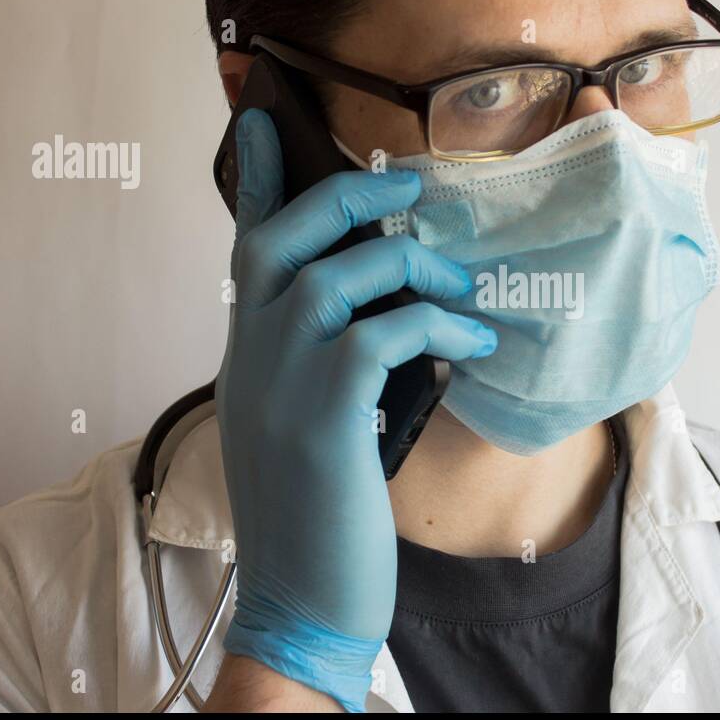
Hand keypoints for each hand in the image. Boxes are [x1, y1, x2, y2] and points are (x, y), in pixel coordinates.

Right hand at [215, 108, 496, 711]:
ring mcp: (283, 384)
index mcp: (248, 353)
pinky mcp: (326, 417)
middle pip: (285, 238)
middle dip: (349, 198)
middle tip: (406, 189)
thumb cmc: (315, 511)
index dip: (256, 180)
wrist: (299, 599)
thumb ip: (319, 364)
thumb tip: (377, 321)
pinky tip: (475, 344)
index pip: (244, 247)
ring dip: (415, 272)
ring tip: (464, 297)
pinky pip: (384, 334)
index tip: (266, 121)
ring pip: (341, 276)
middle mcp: (254, 355)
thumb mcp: (303, 423)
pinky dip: (438, 327)